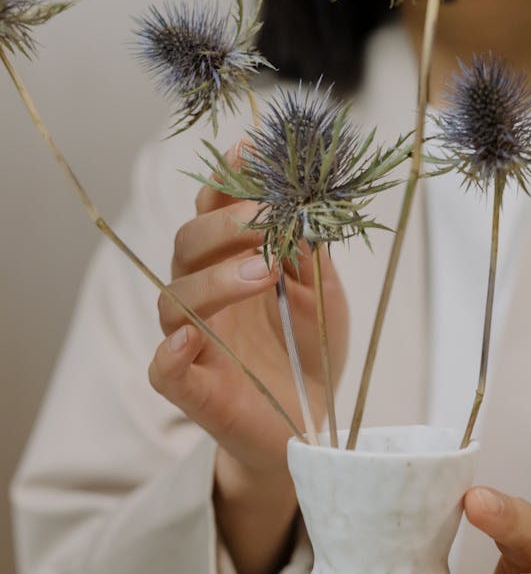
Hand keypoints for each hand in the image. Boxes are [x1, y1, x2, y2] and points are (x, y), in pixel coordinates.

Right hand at [147, 140, 348, 476]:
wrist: (312, 424)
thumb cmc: (309, 350)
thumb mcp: (324, 294)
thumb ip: (311, 251)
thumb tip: (306, 203)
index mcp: (231, 262)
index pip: (213, 211)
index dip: (225, 179)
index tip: (250, 149)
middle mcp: (205, 295)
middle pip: (186, 244)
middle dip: (225, 225)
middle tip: (269, 223)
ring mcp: (194, 341)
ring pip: (174, 299)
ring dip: (215, 280)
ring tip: (264, 275)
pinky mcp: (191, 389)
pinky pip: (162, 368)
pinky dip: (170, 353)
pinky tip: (191, 340)